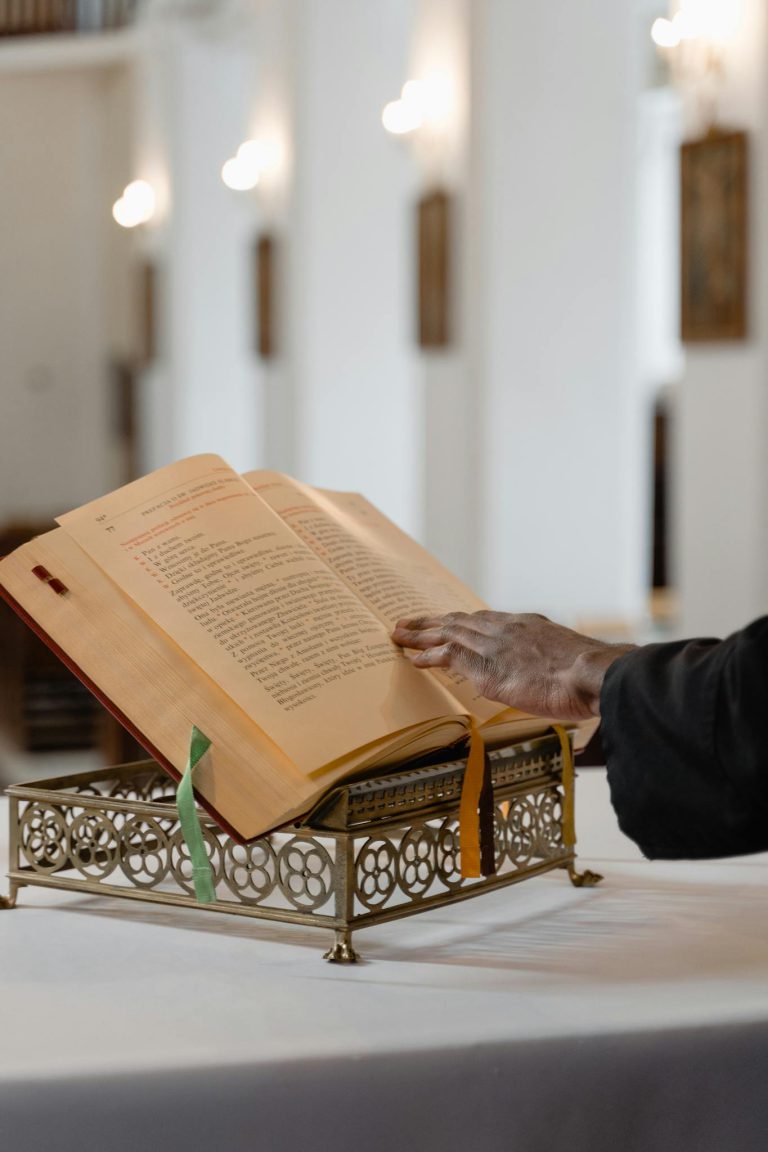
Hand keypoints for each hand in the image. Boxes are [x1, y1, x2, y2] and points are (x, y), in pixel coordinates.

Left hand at [391, 611, 634, 720]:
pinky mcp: (487, 666)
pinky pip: (449, 656)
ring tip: (399, 634)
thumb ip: (552, 665)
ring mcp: (495, 645)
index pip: (485, 619)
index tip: (448, 620)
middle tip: (408, 622)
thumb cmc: (592, 676)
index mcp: (528, 625)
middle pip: (459, 619)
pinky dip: (429, 656)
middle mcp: (507, 629)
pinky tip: (414, 658)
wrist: (594, 674)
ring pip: (448, 632)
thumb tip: (554, 680)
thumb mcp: (570, 662)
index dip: (462, 621)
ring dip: (421, 634)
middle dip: (431, 622)